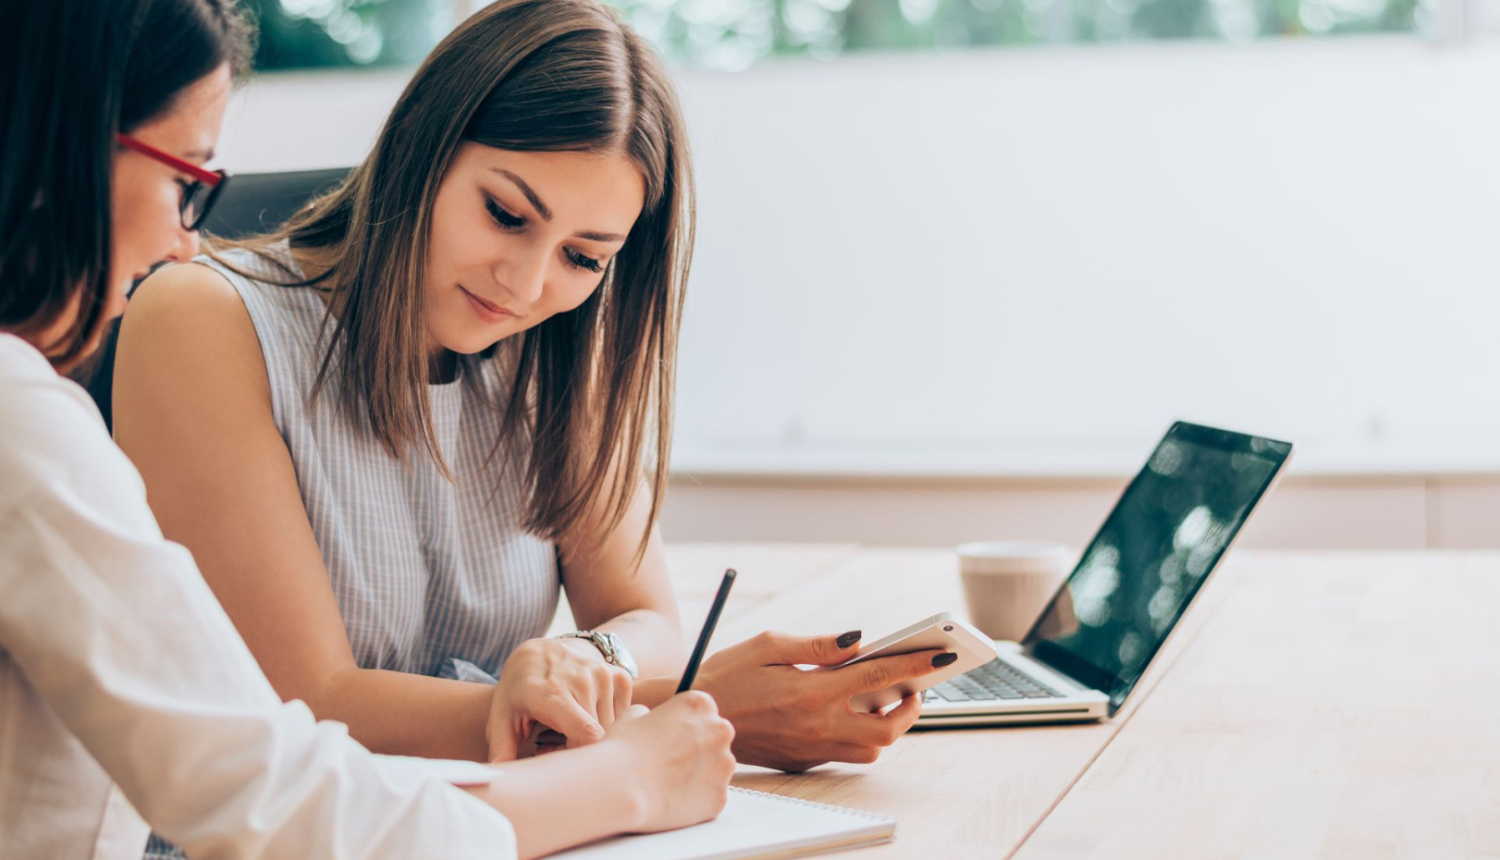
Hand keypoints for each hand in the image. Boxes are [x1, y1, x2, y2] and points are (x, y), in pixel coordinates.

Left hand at [486, 637, 633, 761]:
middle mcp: (584, 680)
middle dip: (580, 750)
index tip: (557, 755)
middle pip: (599, 738)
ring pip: (613, 729)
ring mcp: (605, 676)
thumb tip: (498, 777)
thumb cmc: (519, 690)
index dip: (578, 756)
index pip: (588, 735)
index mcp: (554, 693)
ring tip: (568, 731)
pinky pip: (622, 717)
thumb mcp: (501, 717)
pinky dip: (606, 725)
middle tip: (556, 744)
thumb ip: (501, 749)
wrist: (541, 651)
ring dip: (594, 739)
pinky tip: (585, 718)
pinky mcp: (620, 677)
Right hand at [602, 692, 736, 832]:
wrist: (621, 788)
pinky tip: (672, 801)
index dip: (687, 724)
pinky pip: (711, 796)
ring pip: (716, 768)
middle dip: (699, 748)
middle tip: (671, 762)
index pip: (703, 710)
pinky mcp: (720, 795)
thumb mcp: (632, 716)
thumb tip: (649, 717)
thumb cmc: (622, 749)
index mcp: (700, 704)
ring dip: (700, 774)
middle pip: (715, 738)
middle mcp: (720, 730)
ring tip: (668, 784)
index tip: (673, 736)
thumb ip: (649, 713)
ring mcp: (724, 765)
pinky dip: (696, 800)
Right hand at [694, 631, 947, 771]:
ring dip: (888, 726)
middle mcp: (816, 725)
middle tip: (915, 685)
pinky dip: (861, 735)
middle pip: (887, 728)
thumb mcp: (768, 644)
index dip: (916, 664)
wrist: (695, 718)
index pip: (878, 676)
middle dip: (912, 706)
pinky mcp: (802, 761)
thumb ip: (818, 644)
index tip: (941, 653)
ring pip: (872, 749)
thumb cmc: (727, 674)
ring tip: (886, 697)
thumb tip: (860, 641)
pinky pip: (846, 754)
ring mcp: (811, 748)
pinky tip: (853, 711)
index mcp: (810, 691)